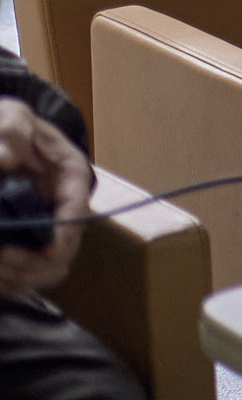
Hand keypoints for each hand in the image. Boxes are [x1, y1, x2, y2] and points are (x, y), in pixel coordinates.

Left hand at [0, 97, 89, 296]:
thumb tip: (7, 159)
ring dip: (18, 277)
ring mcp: (45, 226)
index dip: (54, 243)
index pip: (76, 217)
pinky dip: (9, 282)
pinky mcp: (27, 240)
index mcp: (70, 178)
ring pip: (47, 272)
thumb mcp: (12, 116)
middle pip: (63, 256)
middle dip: (30, 266)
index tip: (13, 251)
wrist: (3, 135)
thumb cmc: (11, 125)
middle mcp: (63, 207)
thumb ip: (12, 131)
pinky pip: (26, 275)